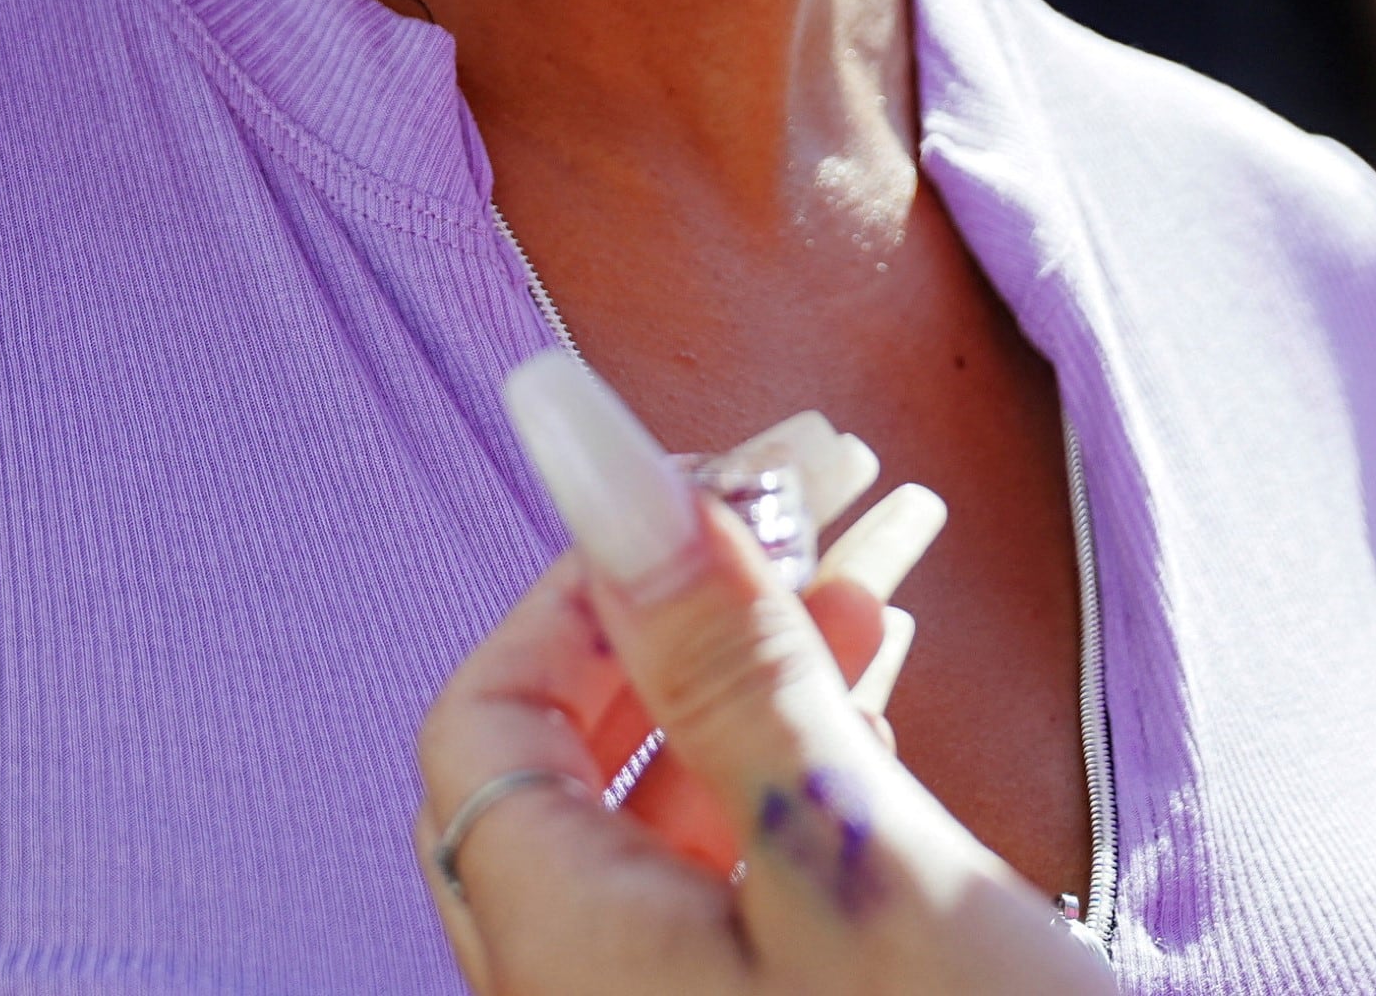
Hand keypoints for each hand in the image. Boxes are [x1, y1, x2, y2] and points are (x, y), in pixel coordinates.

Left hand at [417, 358, 1114, 995]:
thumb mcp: (854, 850)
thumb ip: (710, 647)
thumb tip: (570, 432)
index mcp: (561, 958)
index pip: (489, 720)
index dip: (591, 579)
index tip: (734, 484)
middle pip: (577, 756)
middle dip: (692, 600)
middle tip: (825, 481)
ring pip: (673, 808)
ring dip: (763, 661)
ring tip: (884, 547)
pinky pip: (736, 877)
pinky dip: (803, 759)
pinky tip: (885, 677)